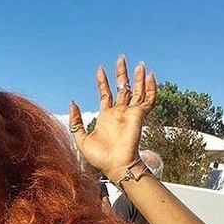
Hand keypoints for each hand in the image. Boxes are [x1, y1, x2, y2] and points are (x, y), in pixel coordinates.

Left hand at [68, 55, 155, 181]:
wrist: (115, 165)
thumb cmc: (99, 157)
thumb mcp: (81, 139)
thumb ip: (76, 122)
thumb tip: (73, 103)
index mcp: (106, 116)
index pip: (105, 94)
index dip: (102, 82)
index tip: (100, 69)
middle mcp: (119, 113)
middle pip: (121, 88)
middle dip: (121, 74)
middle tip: (121, 58)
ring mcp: (130, 113)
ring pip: (136, 91)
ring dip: (137, 78)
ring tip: (138, 64)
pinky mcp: (139, 115)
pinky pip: (149, 99)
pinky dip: (151, 88)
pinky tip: (150, 76)